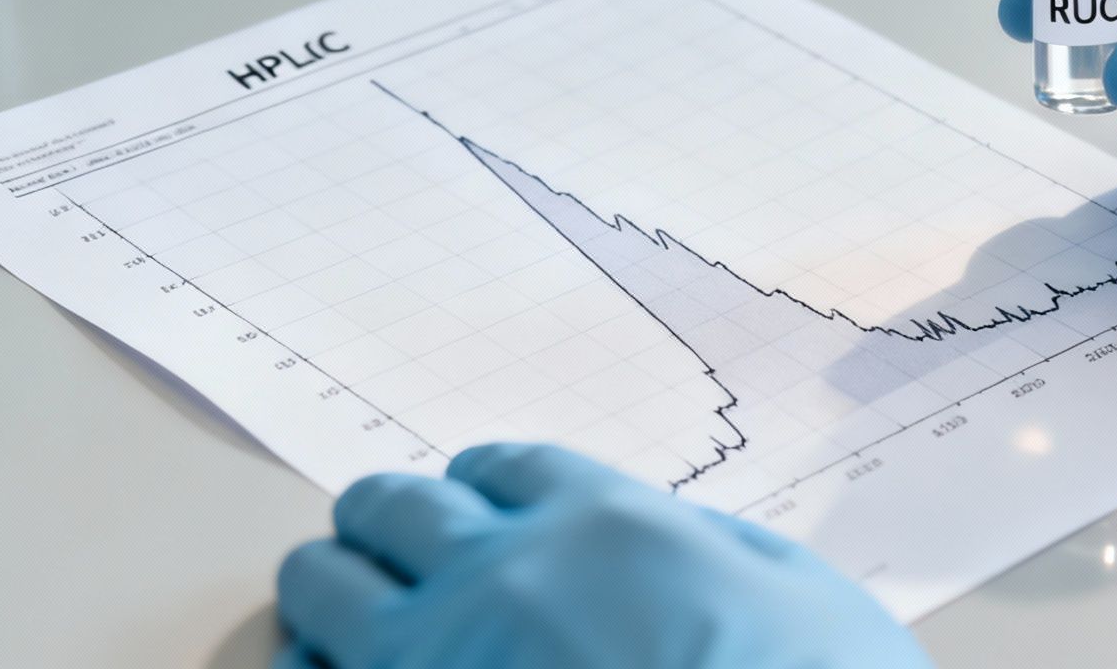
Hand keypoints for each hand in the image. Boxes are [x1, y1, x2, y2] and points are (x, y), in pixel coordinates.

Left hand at [274, 444, 930, 668]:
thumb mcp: (797, 594)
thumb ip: (711, 552)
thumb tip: (669, 547)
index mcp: (605, 526)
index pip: (502, 468)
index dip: (487, 488)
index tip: (483, 511)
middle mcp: (502, 577)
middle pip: (390, 506)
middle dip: (391, 525)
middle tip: (400, 554)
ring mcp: (432, 664)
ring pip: (320, 584)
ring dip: (334, 590)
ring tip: (351, 617)